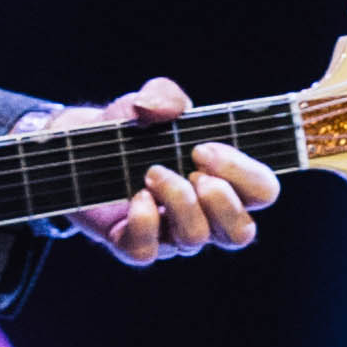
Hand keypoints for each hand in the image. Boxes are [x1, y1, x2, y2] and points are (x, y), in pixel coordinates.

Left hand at [58, 76, 277, 262]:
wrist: (83, 147)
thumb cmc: (132, 128)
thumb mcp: (150, 101)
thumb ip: (163, 94)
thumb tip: (158, 108)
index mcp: (225, 181)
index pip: (262, 192)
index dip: (244, 174)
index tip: (206, 148)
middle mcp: (205, 215)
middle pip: (241, 233)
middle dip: (219, 199)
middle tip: (192, 169)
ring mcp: (171, 234)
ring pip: (196, 239)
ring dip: (178, 200)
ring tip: (152, 172)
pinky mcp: (133, 244)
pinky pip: (147, 252)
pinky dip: (143, 221)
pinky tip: (135, 196)